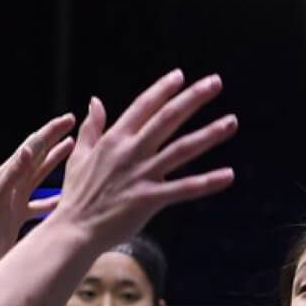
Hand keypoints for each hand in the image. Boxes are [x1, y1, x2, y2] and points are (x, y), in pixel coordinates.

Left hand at [0, 114, 77, 264]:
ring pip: (42, 172)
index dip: (52, 131)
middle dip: (56, 137)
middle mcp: (17, 180)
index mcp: (12, 172)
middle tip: (73, 124)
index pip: (36, 145)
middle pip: (41, 154)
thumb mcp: (0, 194)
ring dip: (56, 158)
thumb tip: (29, 148)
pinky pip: (43, 201)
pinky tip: (67, 196)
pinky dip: (56, 196)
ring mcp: (19, 196)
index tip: (69, 119)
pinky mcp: (21, 212)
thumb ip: (14, 172)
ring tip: (71, 146)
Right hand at [54, 71, 236, 246]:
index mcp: (114, 140)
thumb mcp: (80, 155)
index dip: (162, 90)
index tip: (180, 75)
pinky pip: (184, 189)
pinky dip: (207, 182)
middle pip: (167, 119)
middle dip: (193, 98)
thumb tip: (94, 100)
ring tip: (231, 122)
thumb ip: (91, 127)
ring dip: (209, 134)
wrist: (74, 230)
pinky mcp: (149, 199)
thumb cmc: (77, 194)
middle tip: (215, 82)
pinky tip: (228, 175)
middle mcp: (130, 152)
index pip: (142, 107)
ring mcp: (141, 175)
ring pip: (181, 150)